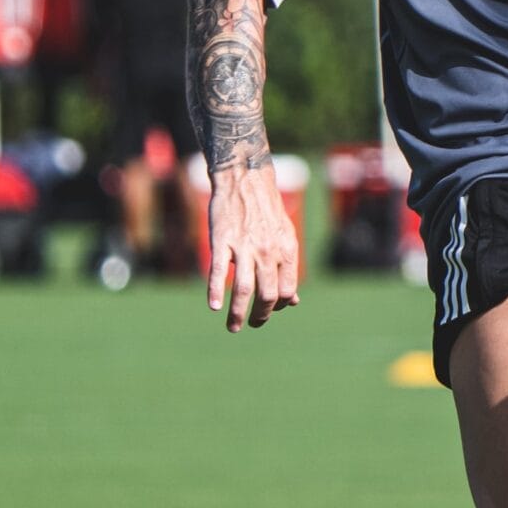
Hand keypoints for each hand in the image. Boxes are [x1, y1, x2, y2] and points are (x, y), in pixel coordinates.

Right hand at [205, 165, 300, 332]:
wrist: (245, 180)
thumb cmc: (266, 212)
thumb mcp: (285, 237)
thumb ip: (287, 269)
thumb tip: (292, 301)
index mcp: (286, 249)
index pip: (286, 290)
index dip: (278, 305)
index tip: (268, 309)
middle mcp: (267, 250)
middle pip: (267, 294)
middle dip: (261, 315)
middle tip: (253, 324)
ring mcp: (244, 246)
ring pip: (244, 288)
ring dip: (238, 313)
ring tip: (234, 327)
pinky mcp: (222, 240)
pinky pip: (219, 270)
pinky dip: (216, 290)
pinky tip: (214, 306)